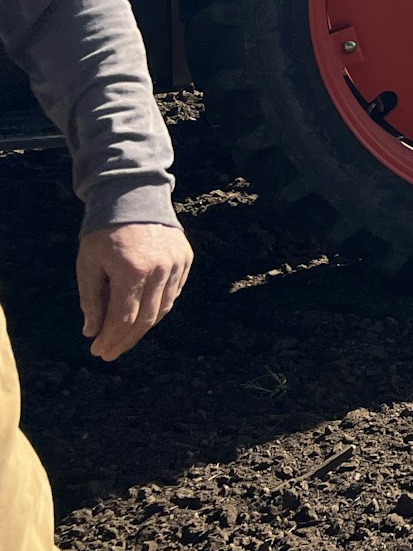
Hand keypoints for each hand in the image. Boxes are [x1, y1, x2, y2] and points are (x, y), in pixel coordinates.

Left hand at [75, 224, 193, 361]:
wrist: (133, 197)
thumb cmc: (104, 233)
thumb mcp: (88, 265)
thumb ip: (91, 300)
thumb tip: (92, 331)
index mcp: (131, 271)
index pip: (123, 318)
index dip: (110, 338)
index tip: (98, 351)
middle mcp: (159, 270)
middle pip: (146, 319)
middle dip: (126, 340)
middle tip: (111, 352)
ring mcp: (176, 264)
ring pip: (164, 308)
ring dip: (144, 327)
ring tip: (126, 337)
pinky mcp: (186, 258)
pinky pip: (175, 292)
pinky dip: (160, 307)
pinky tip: (144, 315)